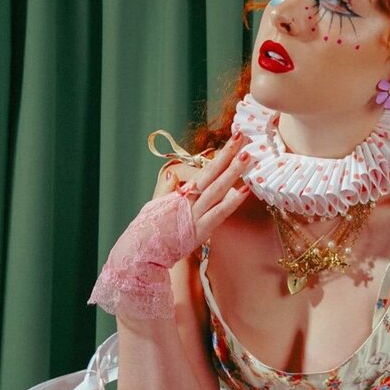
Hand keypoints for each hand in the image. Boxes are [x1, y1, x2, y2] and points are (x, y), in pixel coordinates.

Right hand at [88, 132, 249, 319]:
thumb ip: (167, 191)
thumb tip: (171, 175)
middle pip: (213, 173)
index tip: (234, 141)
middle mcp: (190, 200)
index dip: (220, 155)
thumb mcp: (156, 207)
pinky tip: (245, 190)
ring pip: (217, 189)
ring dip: (233, 172)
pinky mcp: (199, 231)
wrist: (141, 253)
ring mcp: (195, 214)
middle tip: (243, 137)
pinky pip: (218, 213)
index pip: (205, 170)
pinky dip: (231, 202)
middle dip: (229, 154)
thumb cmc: (149, 232)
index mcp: (182, 194)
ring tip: (248, 157)